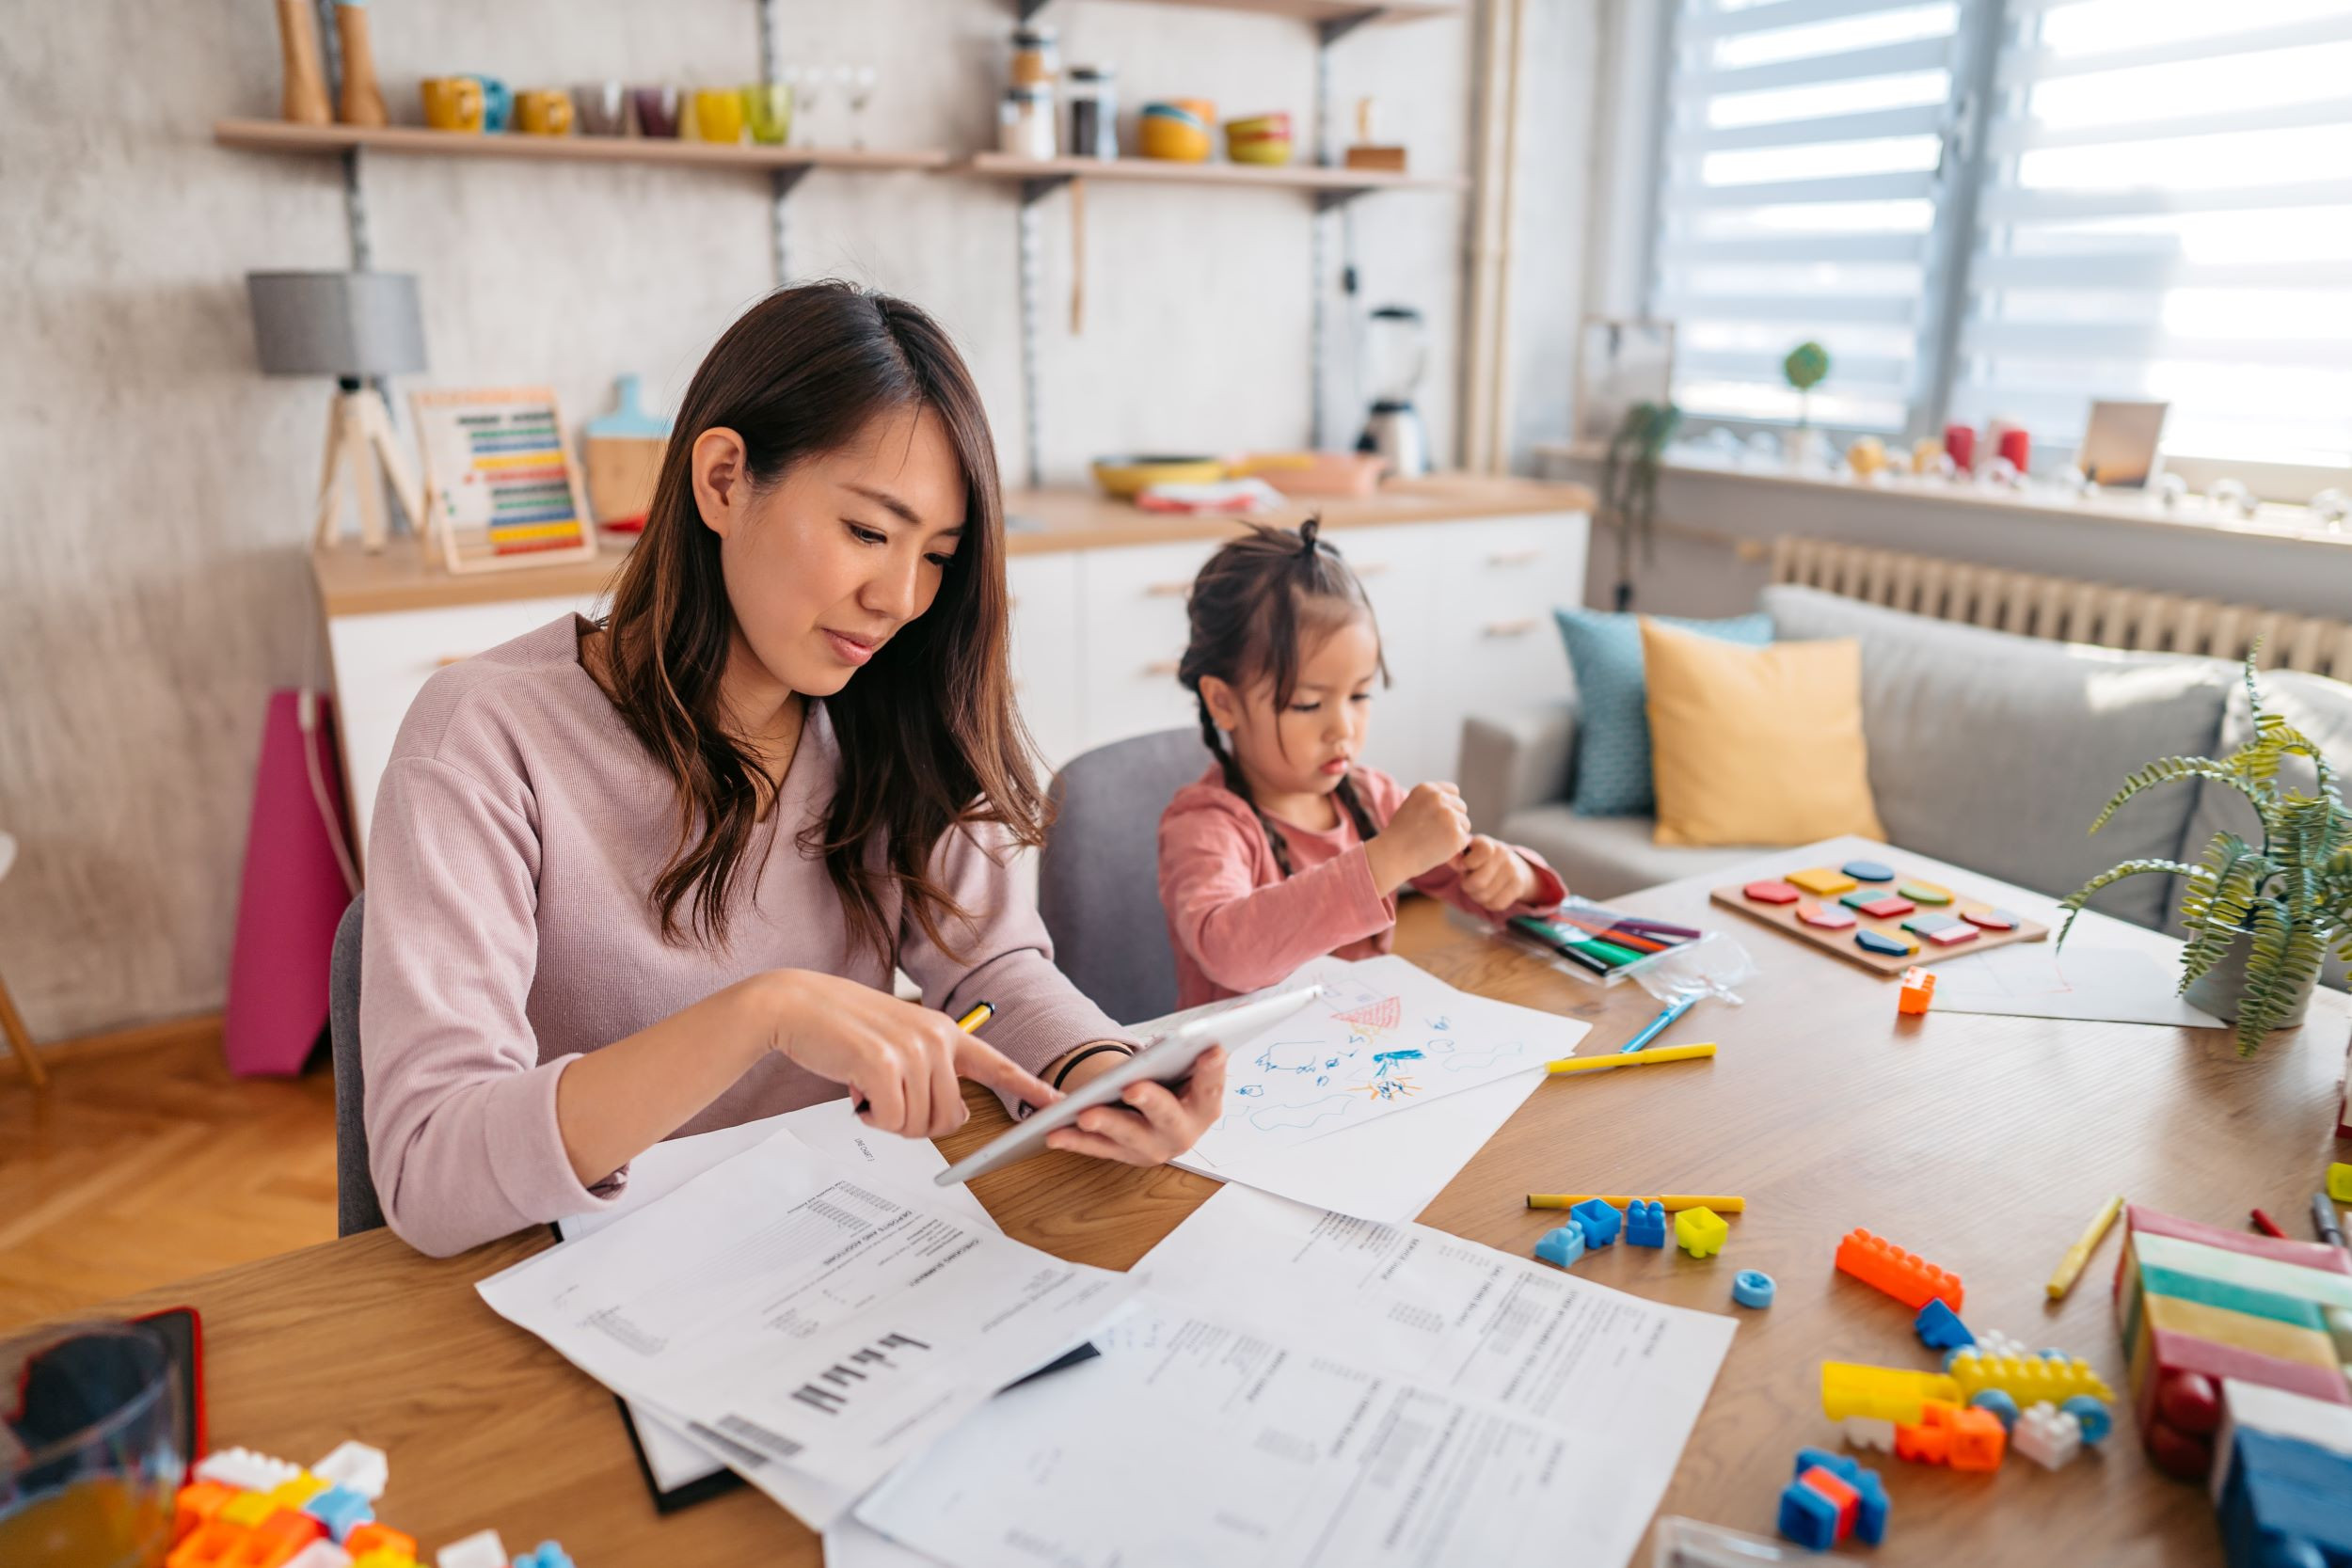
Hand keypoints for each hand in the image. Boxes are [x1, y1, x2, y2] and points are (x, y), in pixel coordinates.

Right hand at [761, 971, 1059, 1138]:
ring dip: (890, 1120)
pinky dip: (873, 1119)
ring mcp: (912, 1050)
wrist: (796, 1005)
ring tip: (868, 1088)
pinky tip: (856, 1093)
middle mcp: (936, 1039)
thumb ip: (932, 1071)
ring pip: (920, 1125)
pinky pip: (893, 1121)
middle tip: (888, 1101)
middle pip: (950, 1118)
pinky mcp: (883, 1065)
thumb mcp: (899, 1041)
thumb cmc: (844, 1028)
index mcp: (945, 1032)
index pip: (997, 1064)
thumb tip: (956, 1117)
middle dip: (917, 1124)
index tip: (1059, 1104)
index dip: (1030, 1087)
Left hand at [1045, 1046, 1226, 1165]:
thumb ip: (1192, 1054)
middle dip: (1151, 1101)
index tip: (1212, 1050)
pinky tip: (1055, 1133)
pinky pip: (1097, 1148)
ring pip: (1128, 1136)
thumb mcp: (1188, 1068)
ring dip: (1106, 1125)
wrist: (1164, 1120)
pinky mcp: (1123, 1155)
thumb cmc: (1177, 1084)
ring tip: (1085, 1115)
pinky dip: (1075, 1141)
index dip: (1213, 1070)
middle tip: (1133, 1088)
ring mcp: (1152, 1148)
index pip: (1212, 1086)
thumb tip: (1195, 1037)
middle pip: (1167, 1117)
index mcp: (1205, 1107)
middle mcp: (1182, 1133)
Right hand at [1365, 781, 1471, 892]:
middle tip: (1434, 834)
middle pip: (1461, 807)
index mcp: (1427, 788)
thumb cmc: (1400, 835)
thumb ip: (1431, 801)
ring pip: (1465, 824)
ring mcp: (1449, 815)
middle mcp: (1439, 798)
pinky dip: (1454, 847)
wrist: (1393, 855)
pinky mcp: (1456, 834)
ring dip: (1454, 833)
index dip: (1449, 805)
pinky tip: (1437, 849)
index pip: (1453, 791)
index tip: (1437, 819)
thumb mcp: (1411, 806)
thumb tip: (1455, 802)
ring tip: (1433, 841)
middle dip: (1453, 820)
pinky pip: (1464, 839)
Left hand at [1458, 834, 1539, 911]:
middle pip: (1478, 882)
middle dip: (1468, 887)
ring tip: (1479, 888)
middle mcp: (1503, 853)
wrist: (1513, 865)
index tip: (1464, 866)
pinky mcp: (1519, 885)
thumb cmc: (1481, 861)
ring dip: (1477, 897)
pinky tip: (1489, 895)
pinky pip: (1496, 904)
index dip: (1468, 864)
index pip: (1481, 853)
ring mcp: (1513, 869)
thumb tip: (1452, 861)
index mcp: (1487, 843)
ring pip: (1485, 896)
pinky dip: (1488, 904)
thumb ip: (1456, 858)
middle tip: (1468, 882)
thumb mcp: (1468, 854)